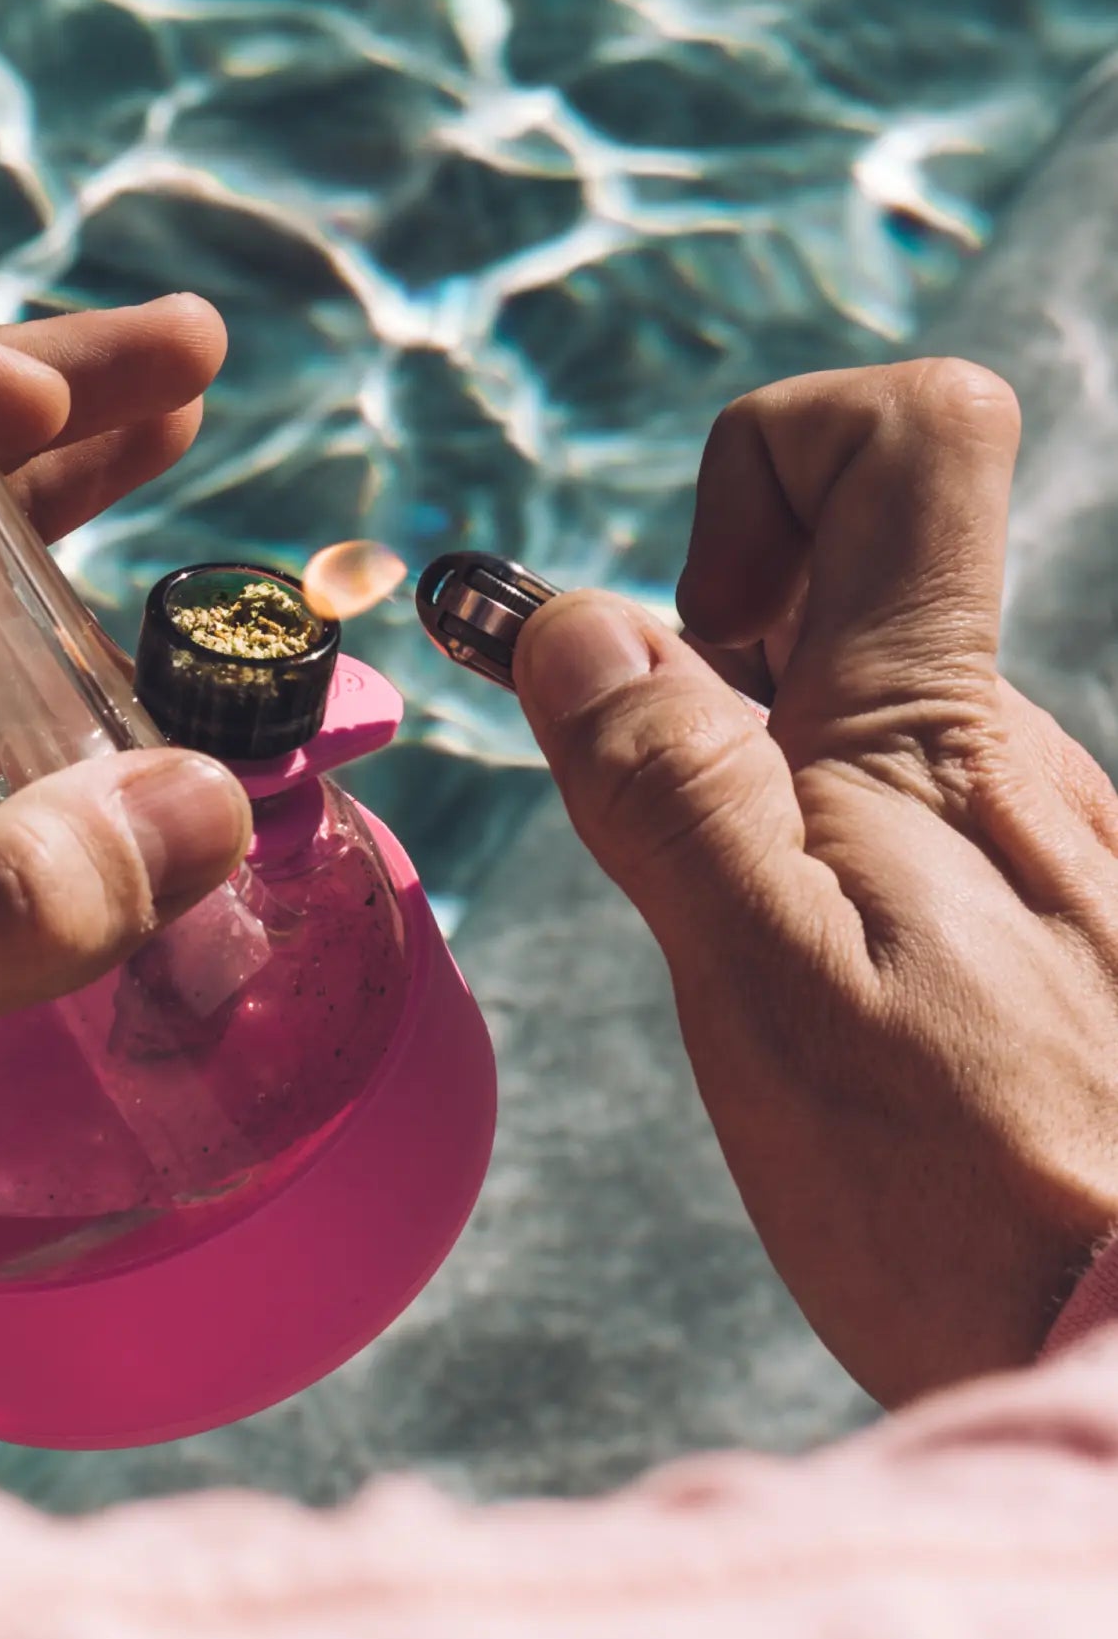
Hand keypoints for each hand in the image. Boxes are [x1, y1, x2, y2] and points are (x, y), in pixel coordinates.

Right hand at [512, 360, 1117, 1406]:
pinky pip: (913, 822)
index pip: (911, 432)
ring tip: (770, 970)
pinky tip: (846, 1018)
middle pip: (848, 576)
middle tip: (686, 846)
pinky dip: (827, 867)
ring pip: (867, 713)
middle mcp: (1014, 755)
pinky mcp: (1062, 931)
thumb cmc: (964, 1206)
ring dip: (762, 787)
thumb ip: (668, 786)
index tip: (696, 643)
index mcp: (934, 731)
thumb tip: (575, 618)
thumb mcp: (763, 991)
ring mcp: (1050, 842)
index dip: (767, 470)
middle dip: (712, 668)